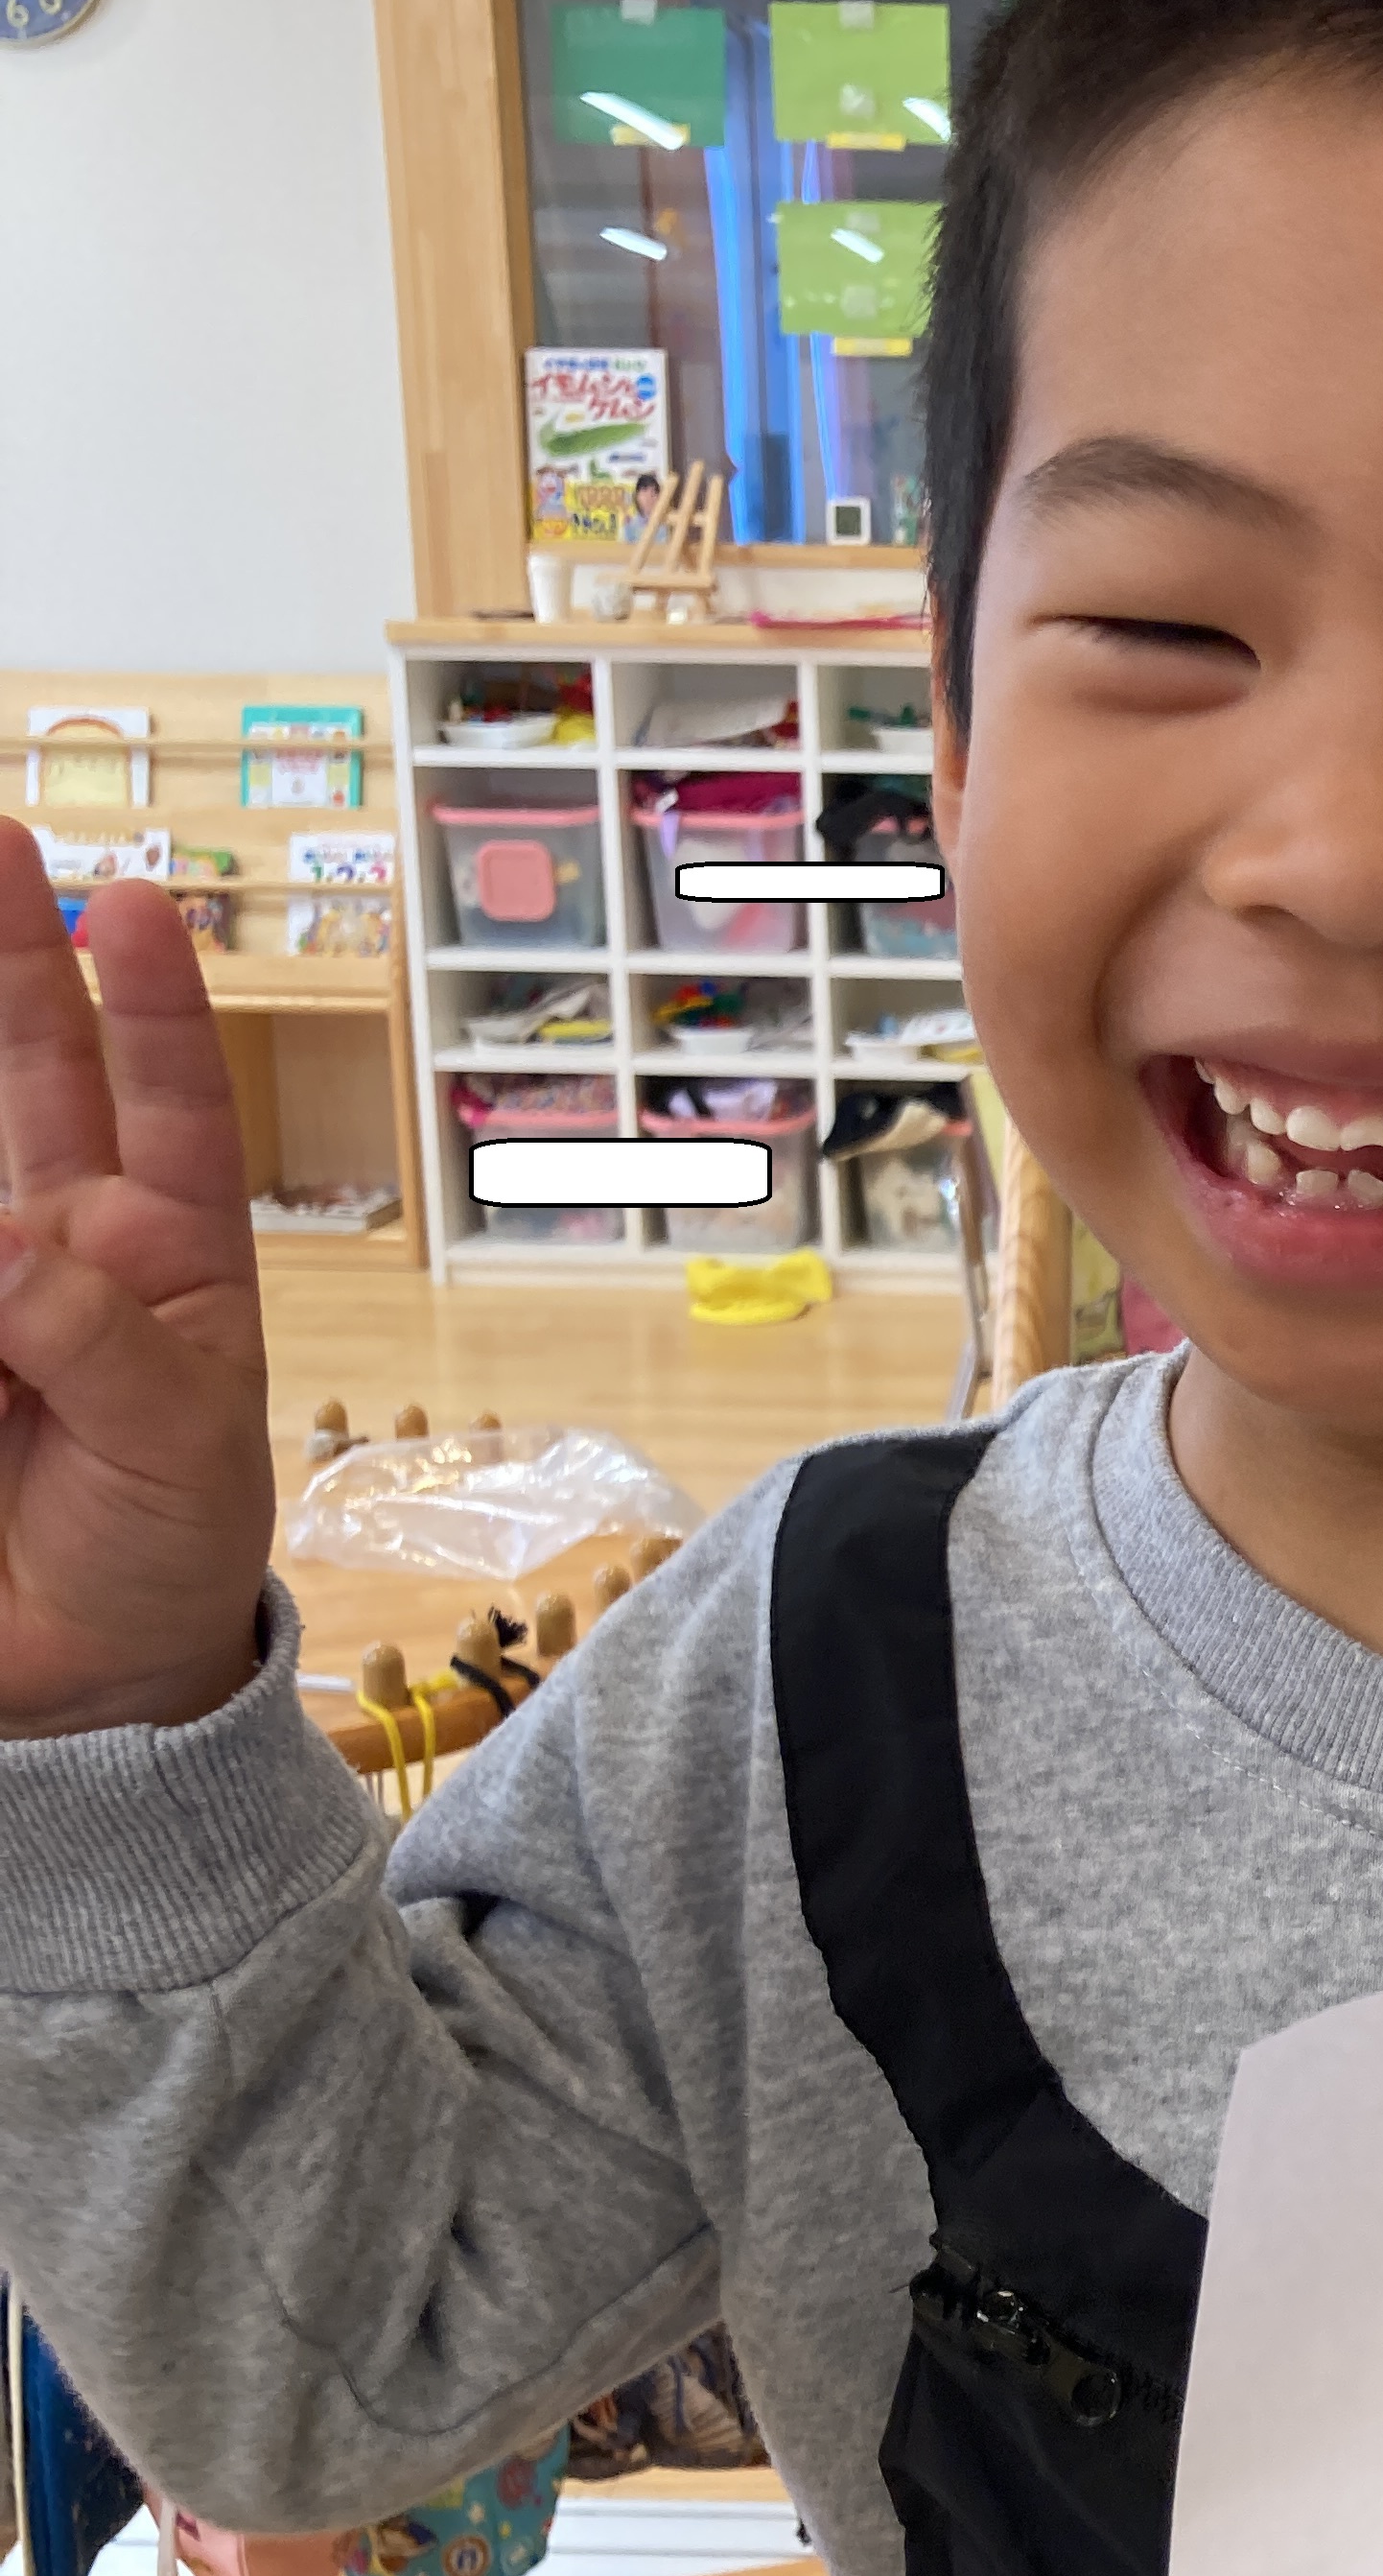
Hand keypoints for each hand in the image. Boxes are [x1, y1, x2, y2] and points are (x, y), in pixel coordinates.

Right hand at [0, 822, 271, 1732]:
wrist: (86, 1677)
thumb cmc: (165, 1550)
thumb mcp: (174, 1443)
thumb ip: (91, 1335)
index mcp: (167, 1259)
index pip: (171, 1102)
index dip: (154, 1000)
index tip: (138, 899)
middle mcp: (63, 1249)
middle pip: (32, 1073)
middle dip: (7, 958)